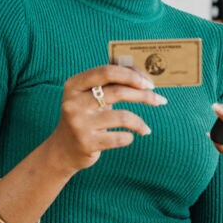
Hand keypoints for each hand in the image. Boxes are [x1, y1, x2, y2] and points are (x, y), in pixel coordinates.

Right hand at [44, 64, 167, 172]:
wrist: (63, 150)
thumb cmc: (86, 117)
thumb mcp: (90, 96)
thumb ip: (110, 82)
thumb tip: (141, 73)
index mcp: (74, 85)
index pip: (107, 71)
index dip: (131, 75)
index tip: (149, 83)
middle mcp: (74, 102)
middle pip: (118, 92)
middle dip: (143, 95)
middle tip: (159, 100)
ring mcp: (79, 123)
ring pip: (122, 117)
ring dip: (140, 123)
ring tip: (146, 129)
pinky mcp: (86, 143)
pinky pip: (119, 138)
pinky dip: (129, 137)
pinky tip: (129, 138)